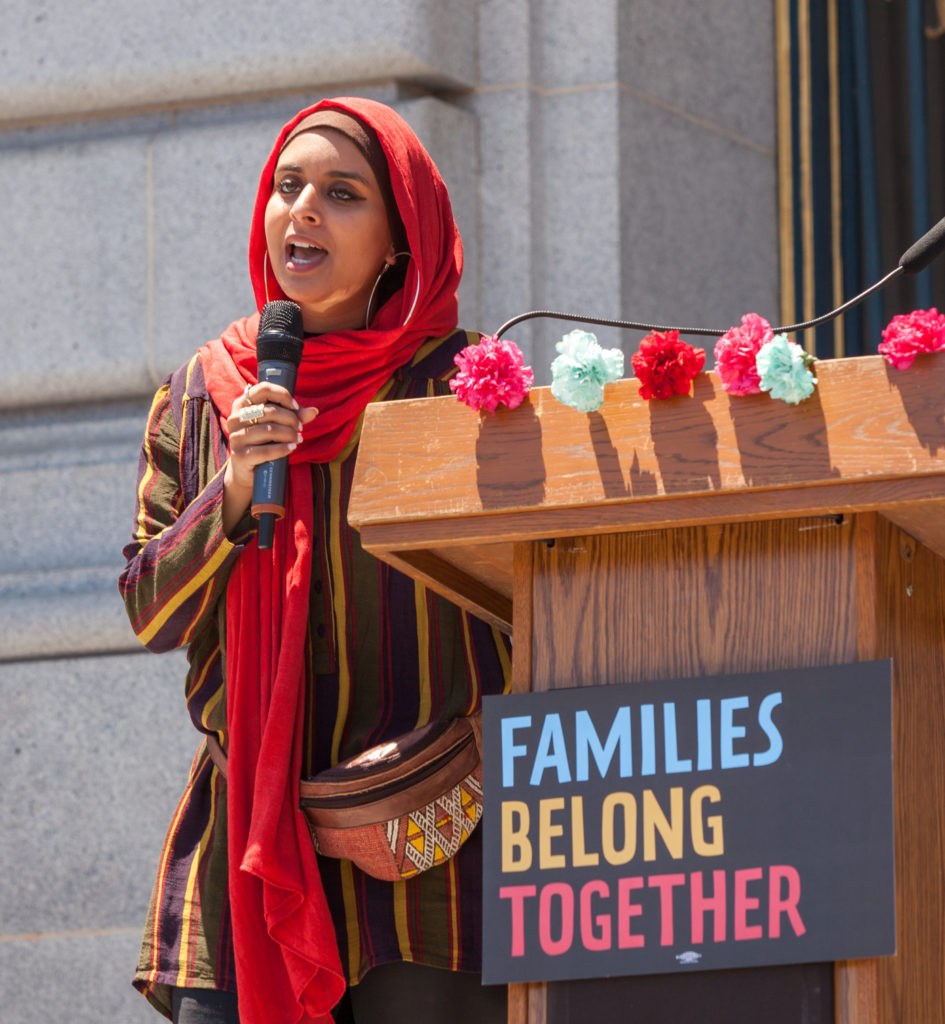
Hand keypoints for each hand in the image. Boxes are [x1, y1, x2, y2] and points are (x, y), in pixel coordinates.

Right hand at [222, 382, 317, 535]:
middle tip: (300, 429)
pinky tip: (292, 448)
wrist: (248, 471)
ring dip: (289, 434)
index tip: (295, 407)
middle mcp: (235, 418)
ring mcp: (235, 437)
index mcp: (242, 404)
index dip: (283, 395)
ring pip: (269, 430)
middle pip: (269, 411)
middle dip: (291, 419)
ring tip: (298, 439)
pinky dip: (282, 449)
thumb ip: (295, 416)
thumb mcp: (278, 426)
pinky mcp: (239, 455)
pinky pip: (265, 451)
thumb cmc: (264, 442)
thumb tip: (314, 411)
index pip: (263, 389)